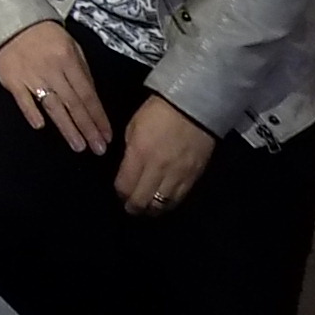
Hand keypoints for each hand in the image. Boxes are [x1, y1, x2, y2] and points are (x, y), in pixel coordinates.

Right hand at [0, 20, 111, 153]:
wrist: (10, 22)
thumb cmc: (43, 34)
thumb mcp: (69, 44)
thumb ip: (81, 69)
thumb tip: (91, 96)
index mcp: (69, 60)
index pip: (87, 93)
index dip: (98, 116)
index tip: (107, 134)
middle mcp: (53, 71)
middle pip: (74, 104)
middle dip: (88, 128)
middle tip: (98, 148)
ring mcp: (32, 77)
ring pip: (53, 106)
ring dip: (67, 128)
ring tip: (79, 146)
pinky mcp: (12, 81)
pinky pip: (23, 100)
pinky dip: (32, 113)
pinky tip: (41, 127)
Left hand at [115, 94, 215, 217]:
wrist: (194, 105)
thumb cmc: (158, 111)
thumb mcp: (134, 126)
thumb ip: (130, 151)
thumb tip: (128, 169)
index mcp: (139, 154)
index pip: (125, 186)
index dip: (120, 193)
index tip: (120, 193)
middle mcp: (157, 169)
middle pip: (142, 201)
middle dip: (133, 207)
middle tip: (130, 206)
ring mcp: (177, 175)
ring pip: (161, 204)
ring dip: (151, 209)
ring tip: (147, 208)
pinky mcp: (194, 177)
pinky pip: (179, 199)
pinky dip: (168, 204)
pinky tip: (163, 202)